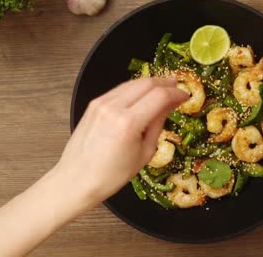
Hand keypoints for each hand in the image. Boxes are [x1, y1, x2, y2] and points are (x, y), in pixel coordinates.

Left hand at [55, 77, 187, 203]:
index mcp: (129, 123)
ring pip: (133, 83)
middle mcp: (113, 107)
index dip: (176, 93)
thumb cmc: (112, 174)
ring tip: (163, 89)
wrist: (77, 179)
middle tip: (177, 88)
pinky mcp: (94, 104)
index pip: (160, 96)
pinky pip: (120, 89)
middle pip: (147, 83)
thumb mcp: (145, 152)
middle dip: (165, 83)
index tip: (185, 96)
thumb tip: (170, 105)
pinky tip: (143, 94)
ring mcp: (101, 103)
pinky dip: (135, 89)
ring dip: (151, 83)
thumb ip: (158, 123)